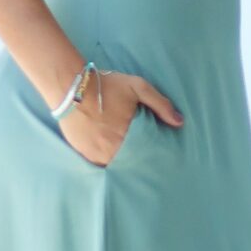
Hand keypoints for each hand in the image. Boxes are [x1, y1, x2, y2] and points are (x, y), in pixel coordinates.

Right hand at [59, 66, 183, 165]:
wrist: (70, 87)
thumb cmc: (106, 86)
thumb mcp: (138, 87)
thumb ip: (160, 104)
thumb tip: (180, 122)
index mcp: (128, 135)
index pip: (147, 153)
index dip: (153, 154)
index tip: (159, 155)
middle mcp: (112, 149)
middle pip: (132, 161)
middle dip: (139, 159)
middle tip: (146, 158)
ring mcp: (97, 153)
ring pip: (116, 165)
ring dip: (123, 161)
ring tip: (129, 156)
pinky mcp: (85, 154)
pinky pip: (101, 164)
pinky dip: (108, 160)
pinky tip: (112, 154)